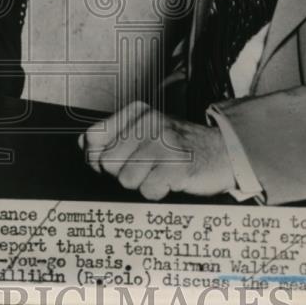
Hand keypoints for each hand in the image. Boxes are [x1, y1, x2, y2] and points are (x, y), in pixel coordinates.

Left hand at [80, 100, 233, 199]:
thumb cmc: (178, 146)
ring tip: (159, 173)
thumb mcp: (144, 132)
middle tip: (146, 167)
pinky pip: (148, 191)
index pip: (93, 137)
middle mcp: (148, 122)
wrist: (222, 152)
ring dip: (142, 184)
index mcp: (136, 112)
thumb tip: (83, 145)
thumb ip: (112, 136)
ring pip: (125, 179)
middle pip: (107, 163)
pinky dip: (157, 192)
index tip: (118, 159)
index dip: (99, 156)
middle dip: (122, 172)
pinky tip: (171, 181)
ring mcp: (163, 143)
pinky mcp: (176, 166)